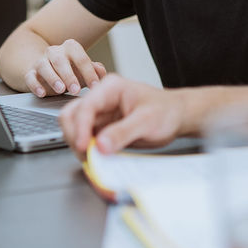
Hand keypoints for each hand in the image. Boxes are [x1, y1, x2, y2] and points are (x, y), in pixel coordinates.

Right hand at [25, 39, 106, 96]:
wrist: (49, 70)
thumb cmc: (71, 70)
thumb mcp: (85, 70)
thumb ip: (95, 70)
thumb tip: (101, 72)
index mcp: (71, 47)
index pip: (81, 58)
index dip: (89, 72)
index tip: (95, 86)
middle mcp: (54, 52)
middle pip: (60, 60)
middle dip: (69, 76)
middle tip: (76, 90)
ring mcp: (41, 61)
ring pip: (43, 66)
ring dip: (52, 78)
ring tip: (61, 90)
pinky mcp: (30, 73)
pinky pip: (30, 77)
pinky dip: (35, 85)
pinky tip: (42, 93)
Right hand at [58, 74, 187, 158]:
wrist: (176, 117)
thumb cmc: (166, 111)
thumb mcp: (148, 121)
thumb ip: (124, 132)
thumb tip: (102, 145)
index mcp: (110, 88)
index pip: (85, 106)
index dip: (80, 128)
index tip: (84, 147)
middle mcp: (101, 100)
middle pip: (71, 115)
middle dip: (74, 136)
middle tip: (87, 155)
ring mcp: (100, 115)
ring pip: (74, 128)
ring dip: (79, 145)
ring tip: (93, 159)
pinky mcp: (102, 129)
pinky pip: (86, 140)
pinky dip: (88, 151)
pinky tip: (98, 159)